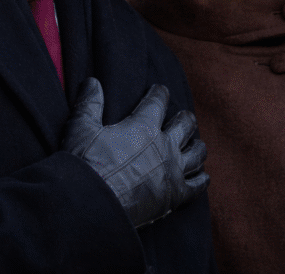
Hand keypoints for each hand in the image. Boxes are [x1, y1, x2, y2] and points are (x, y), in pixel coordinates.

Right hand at [62, 77, 208, 227]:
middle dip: (185, 118)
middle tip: (184, 116)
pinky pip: (197, 185)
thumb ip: (89, 103)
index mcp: (143, 127)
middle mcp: (165, 146)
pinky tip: (203, 176)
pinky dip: (202, 179)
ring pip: (196, 154)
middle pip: (185, 126)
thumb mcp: (81, 128)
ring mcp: (173, 171)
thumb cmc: (87, 163)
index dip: (159, 94)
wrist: (94, 203)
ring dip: (197, 146)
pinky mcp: (176, 196)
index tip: (161, 90)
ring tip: (197, 143)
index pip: (157, 102)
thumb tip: (92, 82)